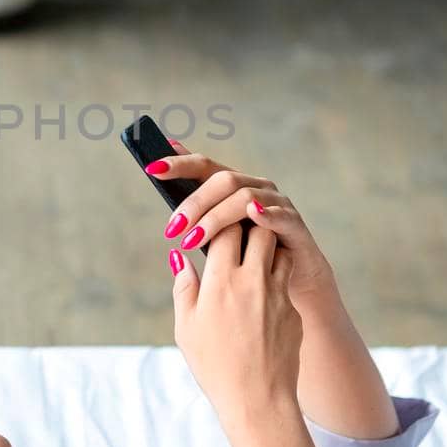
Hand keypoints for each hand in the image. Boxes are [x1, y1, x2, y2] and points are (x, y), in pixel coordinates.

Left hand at [149, 140, 337, 308]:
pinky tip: (252, 217)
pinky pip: (279, 214)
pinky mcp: (294, 223)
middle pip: (222, 180)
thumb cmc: (248, 256)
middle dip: (194, 203)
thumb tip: (162, 191)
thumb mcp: (216, 235)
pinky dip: (265, 214)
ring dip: (215, 218)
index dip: (179, 164)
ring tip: (192, 241)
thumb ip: (195, 213)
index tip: (152, 169)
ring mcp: (276, 203)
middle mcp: (255, 187)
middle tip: (172, 228)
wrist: (291, 281)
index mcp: (232, 186)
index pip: (203, 165)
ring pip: (244, 197)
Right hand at [170, 218, 303, 431]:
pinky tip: (261, 299)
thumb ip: (185, 287)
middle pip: (259, 230)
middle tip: (237, 232)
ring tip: (252, 259)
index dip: (219, 222)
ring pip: (279, 250)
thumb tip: (180, 257)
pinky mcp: (293, 310)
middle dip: (248, 225)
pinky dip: (274, 280)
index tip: (213, 227)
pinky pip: (285, 282)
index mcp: (222, 281)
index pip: (226, 229)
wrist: (258, 400)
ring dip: (267, 248)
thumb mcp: (187, 327)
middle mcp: (254, 280)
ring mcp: (278, 294)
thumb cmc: (215, 366)